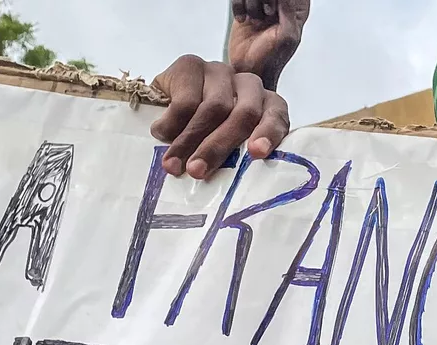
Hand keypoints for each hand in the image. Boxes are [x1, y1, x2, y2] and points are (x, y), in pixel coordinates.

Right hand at [151, 55, 291, 179]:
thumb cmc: (201, 138)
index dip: (268, 133)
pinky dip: (172, 124)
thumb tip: (237, 187)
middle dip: (219, 146)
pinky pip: (186, 99)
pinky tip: (160, 135)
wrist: (160, 107)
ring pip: (214, 108)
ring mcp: (221, 72)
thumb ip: (236, 157)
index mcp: (265, 105)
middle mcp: (248, 84)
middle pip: (244, 114)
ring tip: (173, 165)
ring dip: (190, 141)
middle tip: (198, 171)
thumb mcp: (222, 149)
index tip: (256, 153)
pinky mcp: (191, 64)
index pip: (276, 115)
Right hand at [228, 0, 308, 89]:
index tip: (273, 12)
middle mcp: (281, 4)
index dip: (278, 1)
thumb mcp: (287, 36)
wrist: (250, 69)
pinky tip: (243, 21)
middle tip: (266, 15)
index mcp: (297, 9)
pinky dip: (238, 6)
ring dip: (251, 4)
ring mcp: (262, 4)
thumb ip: (289, 11)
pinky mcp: (246, 7)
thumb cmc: (272, 58)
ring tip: (254, 22)